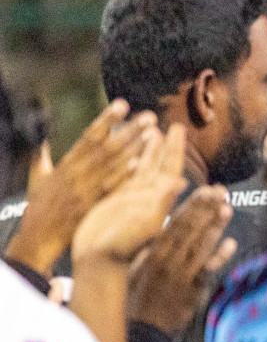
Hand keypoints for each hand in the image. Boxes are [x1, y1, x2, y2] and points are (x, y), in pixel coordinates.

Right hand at [6, 100, 157, 274]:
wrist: (39, 237)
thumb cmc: (40, 206)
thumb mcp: (38, 177)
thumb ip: (41, 156)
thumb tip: (40, 138)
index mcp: (67, 163)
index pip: (90, 136)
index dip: (106, 119)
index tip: (122, 104)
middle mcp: (79, 173)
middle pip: (108, 147)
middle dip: (129, 131)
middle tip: (150, 116)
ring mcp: (88, 189)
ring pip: (114, 164)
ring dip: (135, 148)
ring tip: (153, 133)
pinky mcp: (95, 204)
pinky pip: (112, 188)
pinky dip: (124, 176)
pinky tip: (140, 164)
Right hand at [73, 124, 187, 266]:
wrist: (99, 260)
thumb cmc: (123, 245)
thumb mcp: (146, 222)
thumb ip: (161, 202)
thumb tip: (181, 182)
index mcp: (157, 199)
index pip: (170, 168)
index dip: (176, 149)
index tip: (182, 129)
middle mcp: (148, 197)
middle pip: (161, 166)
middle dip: (169, 146)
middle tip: (177, 126)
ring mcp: (134, 200)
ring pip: (146, 170)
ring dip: (152, 152)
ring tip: (156, 132)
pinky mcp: (119, 204)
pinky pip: (129, 179)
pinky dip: (134, 166)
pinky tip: (136, 156)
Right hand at [127, 186, 236, 334]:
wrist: (140, 328)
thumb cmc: (134, 293)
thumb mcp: (134, 264)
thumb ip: (150, 245)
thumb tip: (164, 224)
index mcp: (152, 250)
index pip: (174, 221)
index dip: (192, 205)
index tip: (205, 189)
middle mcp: (167, 259)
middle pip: (189, 229)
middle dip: (206, 208)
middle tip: (221, 190)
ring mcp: (182, 273)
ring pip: (200, 245)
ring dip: (215, 226)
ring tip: (227, 208)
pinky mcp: (193, 289)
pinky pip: (208, 270)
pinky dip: (220, 256)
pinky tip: (232, 243)